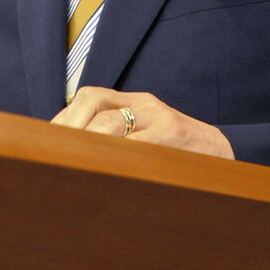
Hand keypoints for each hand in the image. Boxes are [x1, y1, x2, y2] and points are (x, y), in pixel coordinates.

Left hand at [51, 86, 234, 158]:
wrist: (224, 155)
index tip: (46, 141)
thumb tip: (72, 156)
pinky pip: (136, 144)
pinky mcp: (173, 136)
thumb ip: (117, 139)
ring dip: (85, 143)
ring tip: (70, 164)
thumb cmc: (177, 154)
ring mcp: (159, 117)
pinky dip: (114, 156)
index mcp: (134, 102)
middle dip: (68, 126)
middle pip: (93, 100)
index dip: (64, 118)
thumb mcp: (147, 137)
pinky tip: (101, 171)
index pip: (88, 98)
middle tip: (53, 154)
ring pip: (110, 122)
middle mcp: (143, 104)